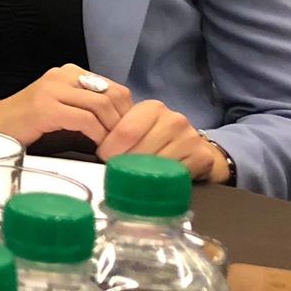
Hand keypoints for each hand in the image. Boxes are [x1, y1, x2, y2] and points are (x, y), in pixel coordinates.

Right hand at [0, 65, 136, 150]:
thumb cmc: (30, 127)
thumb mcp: (64, 112)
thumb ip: (88, 112)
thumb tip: (125, 129)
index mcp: (69, 73)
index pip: (115, 88)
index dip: (127, 114)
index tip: (128, 138)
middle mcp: (62, 74)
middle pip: (113, 94)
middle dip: (124, 124)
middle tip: (124, 147)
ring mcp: (53, 89)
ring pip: (102, 106)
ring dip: (112, 132)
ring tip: (112, 151)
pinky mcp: (45, 107)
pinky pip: (85, 120)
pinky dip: (97, 137)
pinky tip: (97, 150)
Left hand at [93, 98, 227, 181]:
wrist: (194, 149)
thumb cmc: (156, 139)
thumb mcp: (136, 129)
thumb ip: (117, 131)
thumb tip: (89, 137)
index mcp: (153, 108)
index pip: (125, 131)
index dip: (110, 148)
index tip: (104, 157)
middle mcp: (174, 119)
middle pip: (139, 149)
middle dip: (123, 163)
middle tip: (117, 171)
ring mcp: (189, 138)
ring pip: (155, 164)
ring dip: (140, 174)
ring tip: (134, 177)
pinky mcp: (201, 156)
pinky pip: (174, 175)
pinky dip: (160, 182)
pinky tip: (154, 182)